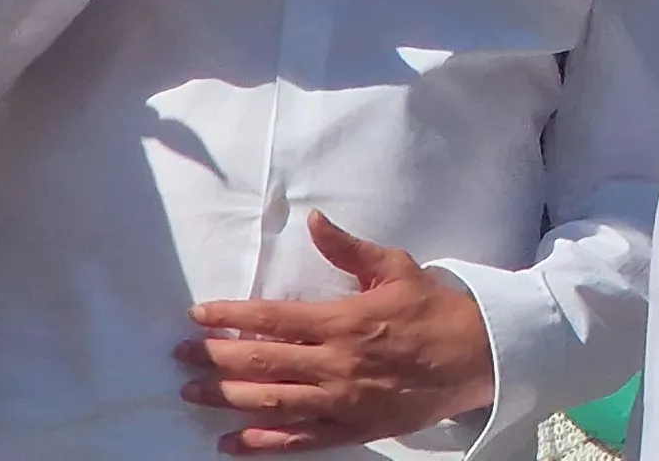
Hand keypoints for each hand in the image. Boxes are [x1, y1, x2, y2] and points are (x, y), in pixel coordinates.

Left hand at [179, 213, 495, 453]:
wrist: (478, 357)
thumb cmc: (435, 310)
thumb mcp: (397, 269)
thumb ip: (349, 249)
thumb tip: (314, 221)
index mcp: (342, 321)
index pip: (271, 318)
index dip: (229, 316)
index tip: (197, 314)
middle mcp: (335, 363)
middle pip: (259, 361)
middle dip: (212, 356)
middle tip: (180, 355)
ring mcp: (340, 401)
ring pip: (269, 401)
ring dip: (224, 396)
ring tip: (191, 392)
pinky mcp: (352, 428)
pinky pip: (297, 439)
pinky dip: (260, 442)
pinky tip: (229, 441)